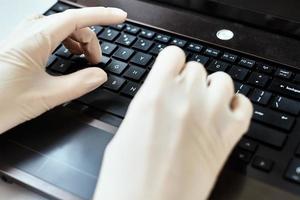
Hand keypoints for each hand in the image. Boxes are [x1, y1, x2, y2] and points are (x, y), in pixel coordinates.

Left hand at [0, 7, 126, 133]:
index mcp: (36, 39)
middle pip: (71, 24)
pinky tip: (67, 56)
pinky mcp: (20, 45)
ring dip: (78, 41)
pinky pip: (49, 34)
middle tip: (97, 62)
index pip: (77, 18)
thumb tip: (99, 76)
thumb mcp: (45, 96)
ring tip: (85, 59)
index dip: (102, 16)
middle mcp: (29, 32)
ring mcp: (23, 37)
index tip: (119, 18)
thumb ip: (78, 85)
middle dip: (90, 40)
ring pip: (60, 28)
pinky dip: (65, 43)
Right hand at [95, 46, 252, 199]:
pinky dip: (236, 105)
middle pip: (197, 68)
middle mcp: (185, 99)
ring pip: (222, 80)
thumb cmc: (129, 177)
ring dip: (213, 89)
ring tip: (203, 105)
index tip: (172, 72)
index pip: (174, 54)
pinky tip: (223, 114)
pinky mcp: (228, 136)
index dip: (172, 63)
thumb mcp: (127, 129)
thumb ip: (148, 106)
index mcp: (155, 95)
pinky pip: (244, 105)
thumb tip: (159, 98)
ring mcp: (211, 115)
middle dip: (190, 81)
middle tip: (183, 98)